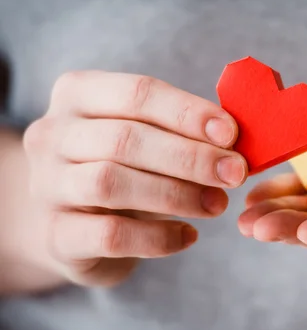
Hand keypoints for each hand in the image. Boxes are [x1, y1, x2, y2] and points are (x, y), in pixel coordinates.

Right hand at [23, 71, 246, 286]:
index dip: (188, 113)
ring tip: (217, 205)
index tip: (231, 134)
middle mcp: (52, 134)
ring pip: (110, 183)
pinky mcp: (55, 236)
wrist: (70, 223)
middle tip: (234, 174)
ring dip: (176, 194)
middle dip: (190, 157)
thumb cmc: (123, 168)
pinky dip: (157, 237)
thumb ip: (182, 132)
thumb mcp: (146, 139)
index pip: (137, 92)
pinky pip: (110, 235)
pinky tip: (188, 236)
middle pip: (125, 138)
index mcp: (78, 94)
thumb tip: (237, 140)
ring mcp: (47, 186)